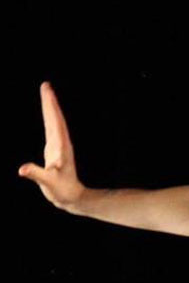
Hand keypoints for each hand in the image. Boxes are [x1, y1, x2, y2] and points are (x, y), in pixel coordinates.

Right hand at [19, 82, 87, 209]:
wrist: (72, 198)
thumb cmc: (62, 191)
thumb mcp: (48, 183)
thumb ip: (36, 175)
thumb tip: (22, 169)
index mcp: (60, 147)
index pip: (55, 122)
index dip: (51, 107)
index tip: (47, 92)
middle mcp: (61, 144)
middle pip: (55, 118)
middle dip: (50, 101)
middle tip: (46, 85)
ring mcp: (58, 146)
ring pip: (54, 122)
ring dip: (50, 108)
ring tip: (47, 93)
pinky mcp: (54, 151)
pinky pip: (51, 130)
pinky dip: (48, 119)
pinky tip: (48, 114)